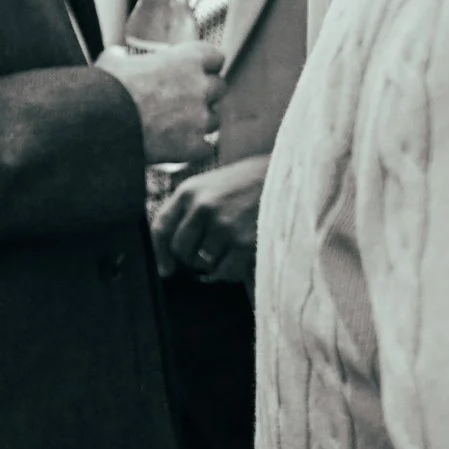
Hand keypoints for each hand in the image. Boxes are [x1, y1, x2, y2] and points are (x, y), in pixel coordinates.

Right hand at [96, 42, 223, 166]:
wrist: (103, 123)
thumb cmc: (108, 88)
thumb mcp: (112, 61)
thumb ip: (124, 57)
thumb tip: (120, 56)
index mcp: (187, 59)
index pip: (215, 57)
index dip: (205, 64)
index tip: (196, 69)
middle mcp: (201, 86)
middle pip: (219, 87)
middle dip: (205, 93)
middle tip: (184, 98)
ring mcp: (200, 118)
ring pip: (214, 118)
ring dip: (200, 121)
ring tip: (177, 125)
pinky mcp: (195, 145)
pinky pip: (206, 147)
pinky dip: (194, 147)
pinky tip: (177, 146)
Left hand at [150, 154, 268, 281]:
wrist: (288, 176)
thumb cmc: (248, 183)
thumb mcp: (211, 184)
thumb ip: (189, 208)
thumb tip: (173, 248)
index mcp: (189, 191)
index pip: (161, 227)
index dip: (160, 252)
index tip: (166, 269)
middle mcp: (202, 207)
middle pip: (181, 250)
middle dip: (191, 258)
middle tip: (208, 256)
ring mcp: (223, 225)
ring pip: (203, 263)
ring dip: (213, 265)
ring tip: (228, 253)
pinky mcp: (244, 242)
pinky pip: (226, 271)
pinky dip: (230, 272)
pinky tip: (239, 260)